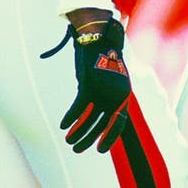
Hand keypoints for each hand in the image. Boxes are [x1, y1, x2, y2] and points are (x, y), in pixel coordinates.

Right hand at [61, 18, 131, 152]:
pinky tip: (63, 126)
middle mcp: (116, 95)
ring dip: (78, 133)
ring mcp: (103, 90)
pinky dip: (70, 118)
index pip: (119, 124)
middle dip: (89, 140)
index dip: (109, 138)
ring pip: (89, 119)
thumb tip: (98, 115)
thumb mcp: (109, 80)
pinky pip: (78, 107)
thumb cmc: (102, 59)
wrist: (98, 37)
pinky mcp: (89, 84)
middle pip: (103, 125)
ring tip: (69, 142)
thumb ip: (107, 97)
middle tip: (77, 150)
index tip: (100, 150)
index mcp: (123, 95)